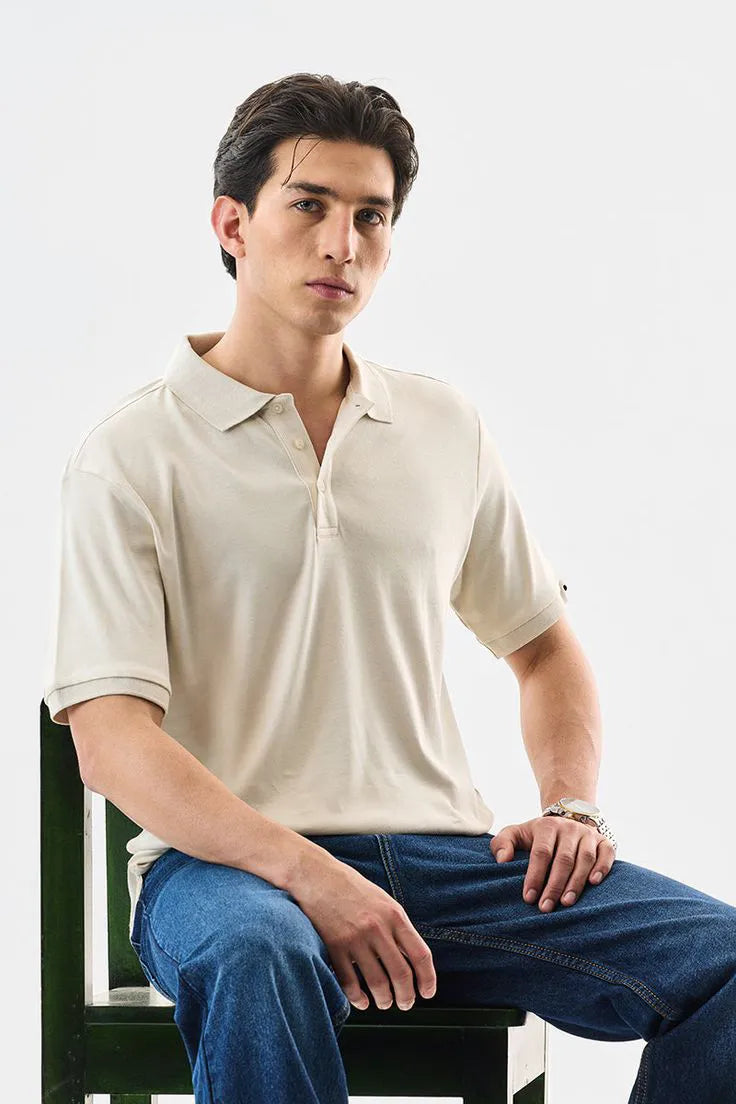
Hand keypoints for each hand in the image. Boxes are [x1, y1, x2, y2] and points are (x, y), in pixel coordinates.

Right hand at [290, 849, 436, 1010]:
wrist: (317, 876)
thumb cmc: (352, 888)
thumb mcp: (383, 901)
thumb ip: (397, 928)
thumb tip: (411, 959)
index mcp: (395, 915)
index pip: (421, 955)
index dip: (428, 979)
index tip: (427, 993)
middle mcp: (377, 928)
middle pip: (401, 974)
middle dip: (406, 997)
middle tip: (405, 1004)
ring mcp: (355, 938)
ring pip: (377, 983)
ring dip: (384, 1000)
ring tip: (385, 1002)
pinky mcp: (334, 946)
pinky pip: (350, 983)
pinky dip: (358, 998)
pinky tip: (362, 1001)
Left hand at [490, 815, 615, 911]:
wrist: (566, 820)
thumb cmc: (537, 836)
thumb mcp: (516, 834)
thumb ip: (502, 843)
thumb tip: (502, 861)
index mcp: (547, 826)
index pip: (541, 853)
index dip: (535, 876)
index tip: (529, 897)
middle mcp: (569, 828)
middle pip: (563, 859)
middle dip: (554, 885)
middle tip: (546, 908)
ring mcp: (588, 834)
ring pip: (585, 859)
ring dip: (576, 882)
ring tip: (566, 903)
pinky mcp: (604, 841)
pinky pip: (607, 854)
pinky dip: (602, 868)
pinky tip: (594, 883)